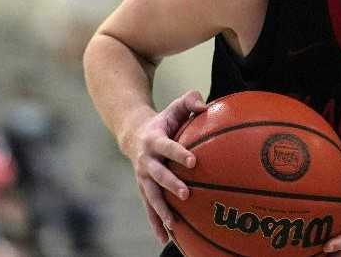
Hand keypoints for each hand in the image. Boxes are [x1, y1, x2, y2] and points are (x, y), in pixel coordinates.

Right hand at [121, 90, 206, 244]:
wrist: (134, 134)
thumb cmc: (164, 119)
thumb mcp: (175, 106)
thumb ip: (190, 100)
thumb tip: (206, 106)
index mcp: (155, 140)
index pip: (168, 147)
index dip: (179, 153)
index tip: (193, 161)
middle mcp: (146, 161)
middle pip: (159, 175)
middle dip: (171, 186)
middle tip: (186, 195)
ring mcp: (143, 177)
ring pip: (152, 196)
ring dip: (161, 211)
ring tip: (173, 225)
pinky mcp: (144, 188)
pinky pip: (150, 208)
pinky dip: (156, 223)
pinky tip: (165, 239)